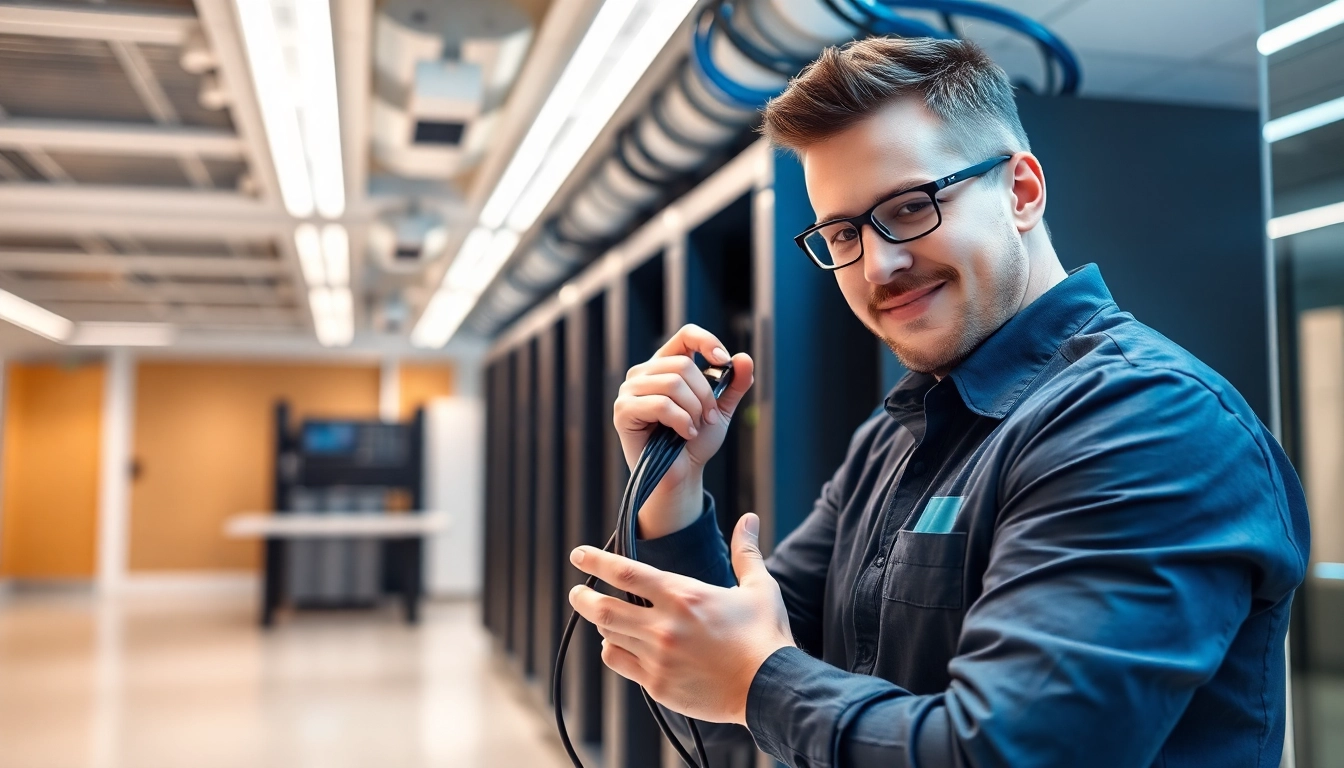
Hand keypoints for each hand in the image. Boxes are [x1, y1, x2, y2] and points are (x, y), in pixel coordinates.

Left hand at [568, 513, 792, 725]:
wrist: (771, 689)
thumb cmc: (766, 636)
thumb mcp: (759, 588)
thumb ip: (746, 552)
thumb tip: (749, 518)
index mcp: (684, 596)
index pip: (625, 572)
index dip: (596, 561)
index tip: (578, 555)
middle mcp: (664, 626)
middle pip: (604, 608)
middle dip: (584, 598)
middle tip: (577, 592)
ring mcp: (658, 658)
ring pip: (610, 636)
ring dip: (603, 624)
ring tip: (603, 617)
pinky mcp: (658, 685)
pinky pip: (620, 663)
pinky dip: (613, 651)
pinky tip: (617, 646)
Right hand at [614, 324, 753, 537]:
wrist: (682, 475)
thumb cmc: (695, 441)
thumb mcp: (721, 409)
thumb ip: (734, 384)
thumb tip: (744, 358)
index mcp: (665, 365)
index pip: (685, 335)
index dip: (707, 342)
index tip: (723, 361)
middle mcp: (644, 373)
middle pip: (682, 365)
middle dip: (705, 395)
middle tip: (709, 418)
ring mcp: (630, 391)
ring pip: (673, 384)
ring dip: (693, 410)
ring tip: (694, 428)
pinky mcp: (623, 411)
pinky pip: (661, 404)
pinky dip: (681, 421)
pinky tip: (684, 434)